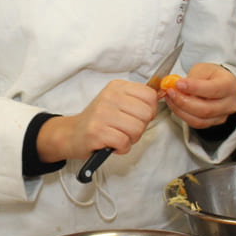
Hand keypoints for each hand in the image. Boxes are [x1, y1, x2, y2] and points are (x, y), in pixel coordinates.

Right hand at [38, 80, 157, 161]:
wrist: (72, 134)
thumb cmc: (99, 120)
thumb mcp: (117, 102)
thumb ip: (138, 100)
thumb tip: (163, 95)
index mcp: (117, 87)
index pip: (150, 95)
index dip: (150, 110)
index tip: (137, 116)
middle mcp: (109, 97)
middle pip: (146, 114)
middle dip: (140, 127)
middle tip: (126, 129)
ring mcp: (102, 114)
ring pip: (137, 129)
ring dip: (130, 139)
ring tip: (117, 136)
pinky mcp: (97, 132)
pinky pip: (124, 142)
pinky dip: (122, 148)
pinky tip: (112, 144)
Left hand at [163, 63, 235, 127]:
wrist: (222, 85)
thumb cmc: (213, 75)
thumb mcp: (203, 69)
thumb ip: (192, 78)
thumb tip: (177, 86)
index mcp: (229, 85)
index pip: (212, 89)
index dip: (193, 88)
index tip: (178, 83)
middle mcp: (229, 103)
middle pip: (205, 109)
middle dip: (183, 102)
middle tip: (170, 92)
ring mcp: (222, 116)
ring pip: (199, 120)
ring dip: (180, 110)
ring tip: (170, 98)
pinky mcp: (214, 123)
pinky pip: (196, 123)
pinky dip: (183, 115)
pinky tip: (175, 106)